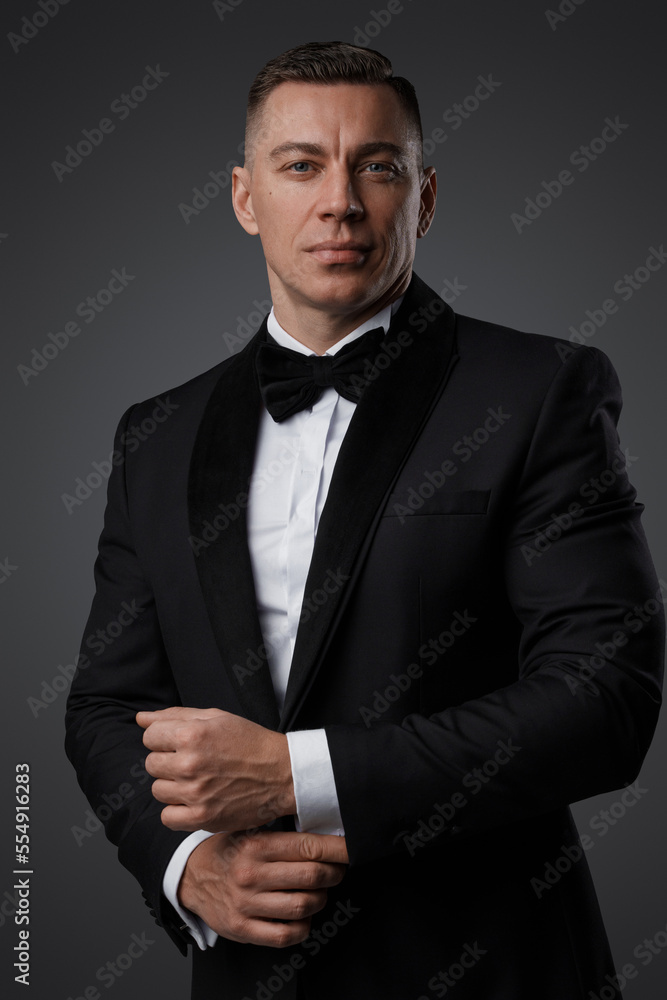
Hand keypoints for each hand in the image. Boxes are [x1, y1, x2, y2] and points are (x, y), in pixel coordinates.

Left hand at [137, 706, 295, 831]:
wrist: (282, 773)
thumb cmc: (250, 742)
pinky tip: (194, 800)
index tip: (180, 742)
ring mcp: (195, 793)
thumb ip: (175, 715)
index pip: (150, 736)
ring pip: (158, 790)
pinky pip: (167, 817)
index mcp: (192, 734)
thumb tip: (141, 718)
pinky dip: (177, 811)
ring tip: (196, 780)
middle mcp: (190, 763)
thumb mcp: (216, 717)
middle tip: (193, 761)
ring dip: (172, 785)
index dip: (164, 738)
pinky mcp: (202, 818)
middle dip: (168, 760)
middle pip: (151, 763)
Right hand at [178, 830, 348, 946]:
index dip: (338, 849)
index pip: (309, 847)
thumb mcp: (250, 830)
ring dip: (321, 899)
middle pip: (312, 876)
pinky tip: (302, 915)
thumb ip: (283, 832)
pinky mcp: (243, 929)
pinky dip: (304, 926)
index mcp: (256, 845)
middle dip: (334, 873)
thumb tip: (326, 829)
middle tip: (337, 870)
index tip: (351, 848)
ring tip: (318, 891)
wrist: (192, 878)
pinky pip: (287, 934)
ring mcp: (246, 904)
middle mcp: (251, 874)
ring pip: (304, 906)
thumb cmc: (230, 851)